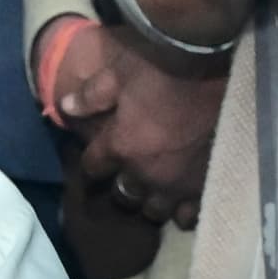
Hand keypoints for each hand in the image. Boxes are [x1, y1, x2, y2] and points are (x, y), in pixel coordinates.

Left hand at [43, 18, 224, 229]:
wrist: (213, 64)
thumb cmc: (161, 64)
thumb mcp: (119, 72)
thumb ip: (91, 95)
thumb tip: (64, 108)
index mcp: (120, 146)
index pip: (94, 167)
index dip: (93, 161)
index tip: (96, 156)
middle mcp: (145, 172)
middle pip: (124, 195)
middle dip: (122, 185)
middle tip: (129, 172)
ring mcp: (176, 183)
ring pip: (154, 209)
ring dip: (151, 200)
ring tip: (156, 188)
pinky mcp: (204, 184)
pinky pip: (189, 214)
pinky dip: (183, 210)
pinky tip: (183, 203)